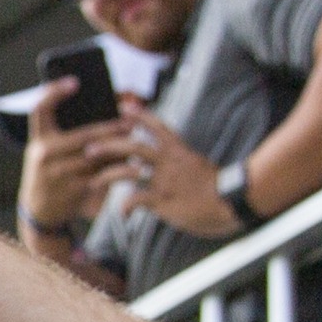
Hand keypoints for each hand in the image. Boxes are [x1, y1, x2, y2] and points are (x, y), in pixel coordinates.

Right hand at [19, 79, 132, 233]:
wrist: (39, 211)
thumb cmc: (51, 173)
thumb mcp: (49, 152)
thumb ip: (68, 133)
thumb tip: (106, 109)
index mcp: (38, 140)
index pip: (40, 109)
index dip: (54, 92)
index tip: (74, 81)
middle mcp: (44, 154)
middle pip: (85, 134)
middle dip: (111, 127)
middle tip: (131, 121)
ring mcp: (59, 173)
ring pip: (98, 155)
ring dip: (120, 148)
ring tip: (136, 140)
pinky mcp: (74, 190)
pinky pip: (103, 175)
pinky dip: (120, 169)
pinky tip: (133, 165)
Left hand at [95, 103, 234, 236]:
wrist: (232, 203)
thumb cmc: (216, 188)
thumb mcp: (198, 167)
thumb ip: (178, 162)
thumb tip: (161, 162)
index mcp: (180, 151)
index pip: (158, 127)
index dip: (140, 116)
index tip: (123, 107)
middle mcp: (170, 162)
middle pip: (134, 146)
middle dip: (109, 146)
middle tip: (89, 147)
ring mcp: (165, 181)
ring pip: (129, 171)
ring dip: (107, 174)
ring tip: (93, 181)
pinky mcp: (164, 200)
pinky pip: (136, 200)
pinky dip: (125, 207)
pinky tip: (122, 214)